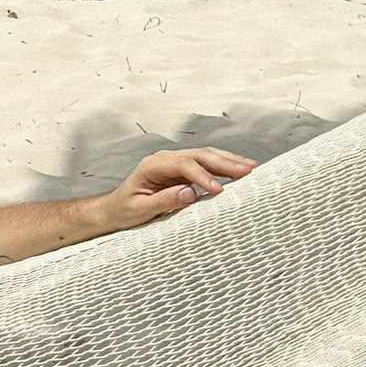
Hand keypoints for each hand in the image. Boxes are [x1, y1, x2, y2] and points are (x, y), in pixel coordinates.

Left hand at [104, 146, 256, 229]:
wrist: (114, 209)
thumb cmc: (124, 211)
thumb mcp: (140, 210)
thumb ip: (163, 201)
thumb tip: (190, 192)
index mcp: (153, 166)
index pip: (183, 165)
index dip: (202, 175)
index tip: (218, 190)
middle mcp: (165, 159)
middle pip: (199, 155)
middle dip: (224, 162)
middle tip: (248, 170)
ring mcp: (174, 162)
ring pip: (205, 156)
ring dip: (229, 161)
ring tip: (251, 167)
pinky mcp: (182, 170)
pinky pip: (205, 165)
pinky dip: (223, 166)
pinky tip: (239, 170)